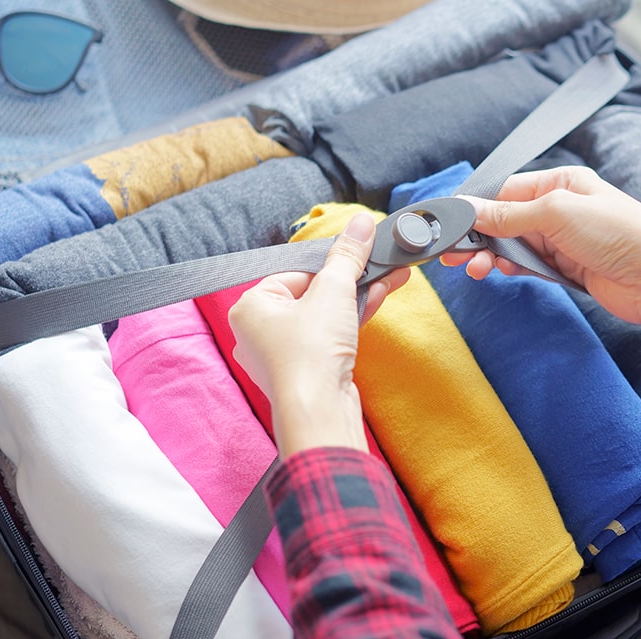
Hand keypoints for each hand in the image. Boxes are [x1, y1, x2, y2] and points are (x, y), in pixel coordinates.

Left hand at [229, 213, 407, 457]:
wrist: (320, 411)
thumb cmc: (310, 354)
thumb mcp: (334, 291)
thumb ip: (347, 256)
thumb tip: (361, 224)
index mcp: (251, 307)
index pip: (295, 272)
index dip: (329, 265)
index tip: (358, 253)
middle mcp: (259, 331)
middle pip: (311, 294)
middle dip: (350, 280)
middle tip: (379, 263)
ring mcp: (282, 355)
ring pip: (323, 317)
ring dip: (356, 299)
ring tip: (389, 279)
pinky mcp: (305, 372)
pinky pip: (328, 338)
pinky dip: (350, 323)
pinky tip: (377, 301)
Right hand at [439, 166, 640, 361]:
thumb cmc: (620, 233)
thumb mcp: (556, 213)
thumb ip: (508, 215)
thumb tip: (468, 209)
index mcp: (559, 182)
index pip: (504, 192)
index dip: (476, 209)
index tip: (450, 226)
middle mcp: (560, 208)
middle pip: (505, 220)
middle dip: (479, 237)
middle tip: (454, 255)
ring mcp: (563, 239)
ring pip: (513, 245)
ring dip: (493, 257)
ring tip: (477, 270)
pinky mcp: (567, 268)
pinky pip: (529, 265)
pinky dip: (512, 269)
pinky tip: (500, 272)